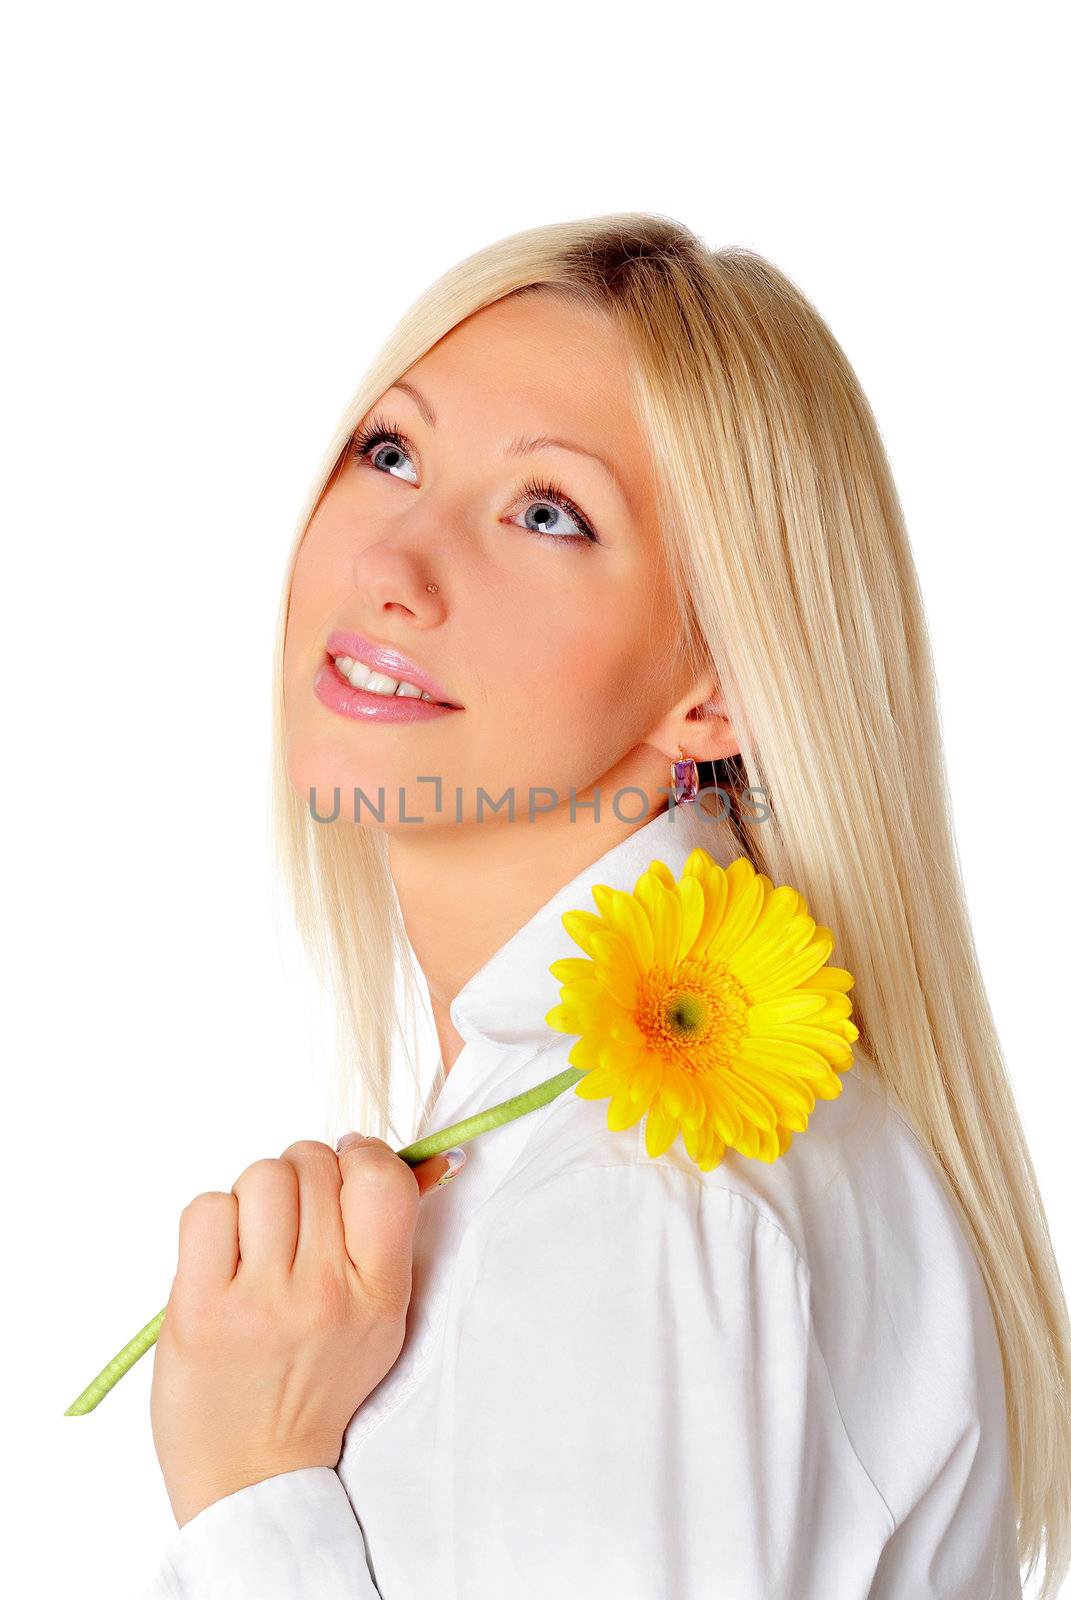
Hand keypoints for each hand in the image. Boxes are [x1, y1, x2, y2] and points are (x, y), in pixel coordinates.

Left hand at [150, 1135, 461, 1527]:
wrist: (255, 1476)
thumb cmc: (317, 1384)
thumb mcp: (379, 1319)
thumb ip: (389, 1237)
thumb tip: (418, 1156)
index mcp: (379, 1296)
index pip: (382, 1178)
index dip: (361, 1155)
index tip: (345, 1171)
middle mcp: (325, 1294)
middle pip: (312, 1163)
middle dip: (302, 1178)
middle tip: (293, 1224)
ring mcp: (260, 1302)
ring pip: (261, 1176)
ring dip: (255, 1198)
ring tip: (255, 1245)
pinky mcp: (199, 1309)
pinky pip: (207, 1207)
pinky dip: (212, 1222)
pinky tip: (220, 1262)